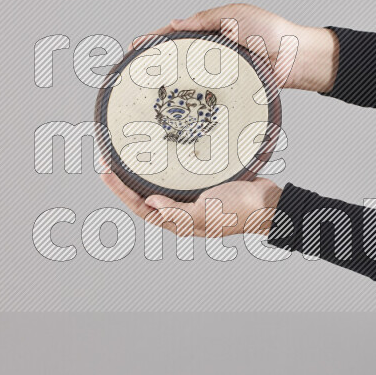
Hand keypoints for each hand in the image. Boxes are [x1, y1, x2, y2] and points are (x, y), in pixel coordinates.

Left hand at [101, 166, 281, 237]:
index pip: (141, 208)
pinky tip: (159, 153)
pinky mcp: (203, 184)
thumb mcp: (207, 213)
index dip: (121, 191)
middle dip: (124, 181)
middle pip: (144, 197)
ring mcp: (192, 198)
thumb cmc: (240, 211)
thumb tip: (149, 204)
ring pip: (159, 185)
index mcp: (179, 222)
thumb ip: (178, 213)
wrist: (270, 202)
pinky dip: (163, 165)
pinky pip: (176, 175)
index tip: (105, 171)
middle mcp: (182, 211)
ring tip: (127, 156)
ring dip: (141, 173)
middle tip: (107, 159)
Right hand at [130, 3, 338, 92]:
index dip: (154, 40)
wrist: (296, 57)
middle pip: (177, 58)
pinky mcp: (229, 90)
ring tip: (148, 91)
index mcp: (211, 31)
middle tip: (134, 72)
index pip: (176, 34)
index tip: (134, 47)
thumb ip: (204, 19)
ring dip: (169, 85)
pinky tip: (177, 107)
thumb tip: (175, 23)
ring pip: (189, 79)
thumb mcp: (233, 15)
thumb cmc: (270, 31)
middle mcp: (212, 53)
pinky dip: (191, 100)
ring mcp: (219, 73)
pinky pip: (206, 95)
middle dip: (155, 65)